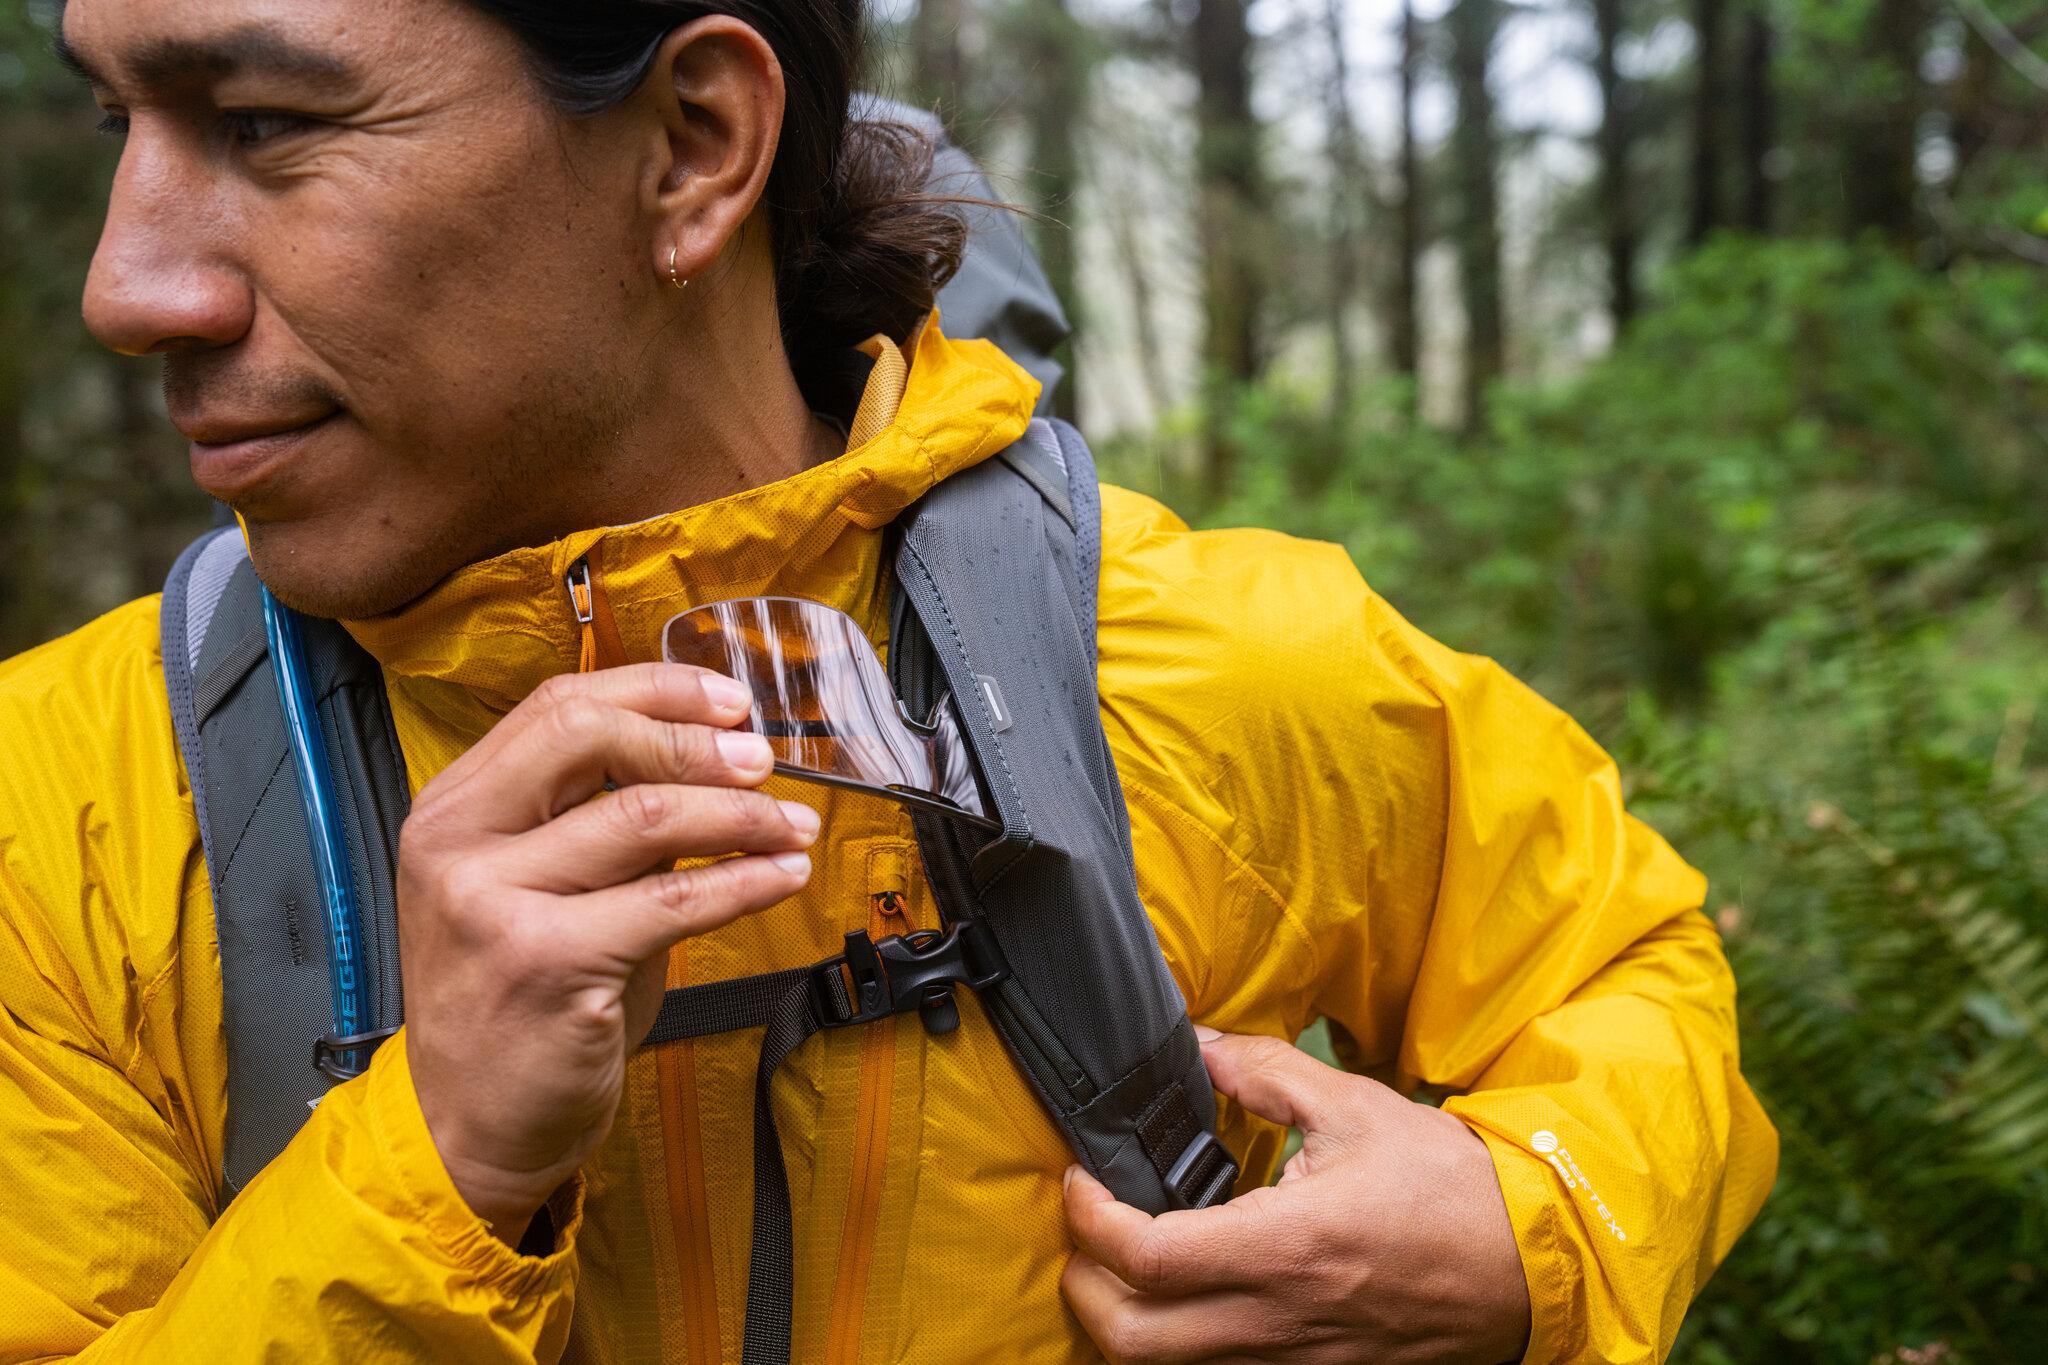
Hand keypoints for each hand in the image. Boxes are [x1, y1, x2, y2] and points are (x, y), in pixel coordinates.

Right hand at [397, 664, 816, 1243]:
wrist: (469, 1124)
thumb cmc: (519, 1003)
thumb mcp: (538, 888)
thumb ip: (598, 821)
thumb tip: (714, 762)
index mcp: (454, 808)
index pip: (559, 706)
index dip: (657, 691)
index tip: (728, 703)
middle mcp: (458, 843)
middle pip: (592, 736)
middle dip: (696, 742)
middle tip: (763, 761)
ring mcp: (492, 901)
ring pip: (645, 816)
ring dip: (741, 816)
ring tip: (791, 826)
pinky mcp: (546, 963)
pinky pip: (672, 901)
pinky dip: (743, 881)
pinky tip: (780, 878)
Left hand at [1062, 1028, 1531, 1363]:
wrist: (1530, 1263)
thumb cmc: (1448, 1186)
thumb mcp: (1355, 1107)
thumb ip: (1266, 1072)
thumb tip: (1199, 1044)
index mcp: (1284, 1246)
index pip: (1144, 1257)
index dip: (1088, 1219)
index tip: (1079, 1180)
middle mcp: (1279, 1318)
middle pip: (1132, 1339)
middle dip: (1083, 1288)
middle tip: (1087, 1229)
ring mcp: (1295, 1360)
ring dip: (1126, 1320)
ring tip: (1126, 1262)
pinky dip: (1183, 1341)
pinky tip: (1188, 1294)